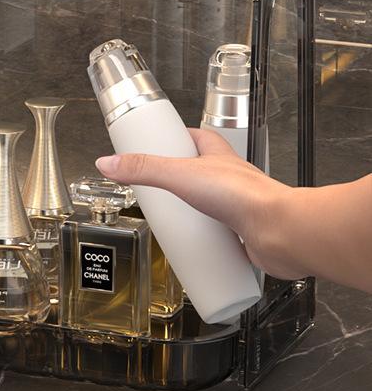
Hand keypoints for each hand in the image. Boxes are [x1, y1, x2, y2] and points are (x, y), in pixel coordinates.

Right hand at [96, 128, 292, 279]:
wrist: (280, 232)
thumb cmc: (243, 195)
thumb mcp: (181, 175)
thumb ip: (144, 169)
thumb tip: (109, 163)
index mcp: (217, 154)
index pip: (194, 138)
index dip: (175, 140)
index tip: (155, 145)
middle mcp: (229, 178)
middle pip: (199, 174)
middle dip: (178, 184)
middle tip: (155, 194)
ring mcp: (237, 207)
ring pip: (209, 208)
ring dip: (192, 215)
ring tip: (169, 225)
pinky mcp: (242, 236)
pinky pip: (220, 239)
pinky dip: (206, 245)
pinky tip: (194, 252)